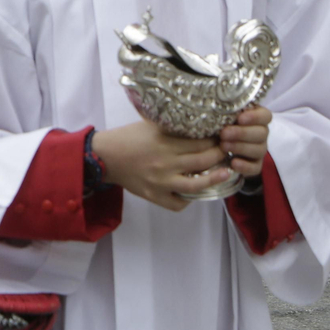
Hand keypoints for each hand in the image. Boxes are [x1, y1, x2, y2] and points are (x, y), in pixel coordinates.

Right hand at [91, 119, 231, 212]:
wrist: (104, 156)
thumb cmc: (128, 137)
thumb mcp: (151, 125)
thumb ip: (173, 128)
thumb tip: (199, 126)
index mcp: (164, 142)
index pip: (201, 142)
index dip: (215, 140)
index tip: (222, 137)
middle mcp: (165, 163)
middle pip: (203, 160)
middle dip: (219, 155)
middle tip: (225, 152)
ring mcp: (160, 182)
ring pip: (196, 185)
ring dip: (215, 179)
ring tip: (224, 173)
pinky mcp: (153, 195)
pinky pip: (177, 204)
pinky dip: (189, 200)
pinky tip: (193, 192)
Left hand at [219, 106, 271, 178]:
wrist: (214, 148)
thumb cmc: (218, 125)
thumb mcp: (220, 117)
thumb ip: (223, 111)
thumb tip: (213, 104)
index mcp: (256, 119)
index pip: (265, 116)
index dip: (255, 117)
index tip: (240, 118)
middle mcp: (261, 134)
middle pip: (262, 133)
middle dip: (242, 133)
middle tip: (224, 133)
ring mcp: (259, 150)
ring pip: (258, 150)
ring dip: (240, 147)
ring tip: (223, 146)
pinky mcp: (255, 165)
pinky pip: (255, 168)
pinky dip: (245, 166)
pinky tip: (233, 163)